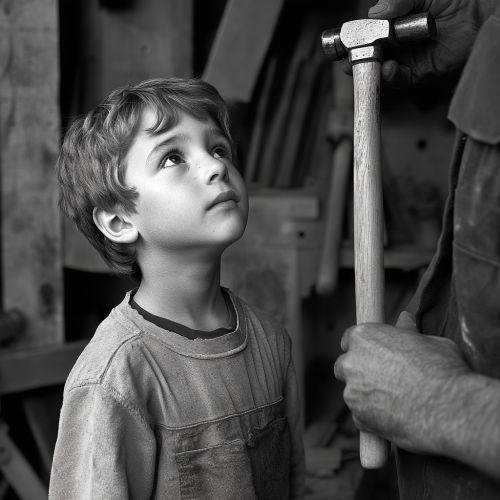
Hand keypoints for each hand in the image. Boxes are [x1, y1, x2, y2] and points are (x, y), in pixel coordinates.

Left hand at [334, 311, 470, 454]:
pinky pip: (361, 417)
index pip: (350, 339)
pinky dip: (374, 418)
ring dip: (368, 397)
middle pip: (345, 366)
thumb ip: (408, 331)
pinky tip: (396, 417)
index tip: (374, 355)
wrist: (451, 410)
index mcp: (364, 336)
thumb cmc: (443, 369)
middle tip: (384, 380)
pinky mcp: (358, 418)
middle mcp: (352, 362)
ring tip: (398, 402)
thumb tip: (404, 318)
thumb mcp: (430, 340)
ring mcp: (352, 391)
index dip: (363, 348)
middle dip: (359, 372)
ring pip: (353, 393)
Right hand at [342, 0, 496, 86]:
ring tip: (370, 64)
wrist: (481, 11)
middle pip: (370, 55)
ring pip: (382, 69)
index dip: (354, 41)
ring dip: (372, 70)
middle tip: (348, 62)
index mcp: (393, 22)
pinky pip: (401, 79)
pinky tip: (389, 68)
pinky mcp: (420, 71)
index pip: (367, 34)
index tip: (343, 45)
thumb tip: (376, 13)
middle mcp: (398, 41)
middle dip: (357, 60)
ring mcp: (408, 57)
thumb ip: (397, 1)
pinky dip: (392, 77)